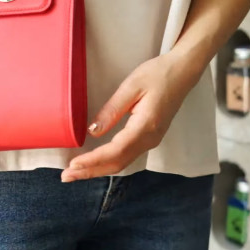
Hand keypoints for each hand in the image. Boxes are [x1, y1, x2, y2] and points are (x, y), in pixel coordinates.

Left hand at [60, 52, 199, 180]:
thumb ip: (111, 110)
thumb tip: (92, 131)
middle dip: (90, 171)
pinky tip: (94, 163)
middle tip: (66, 177)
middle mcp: (150, 139)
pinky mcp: (149, 138)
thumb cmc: (158, 74)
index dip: (92, 160)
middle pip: (117, 163)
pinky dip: (108, 162)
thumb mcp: (131, 86)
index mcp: (146, 126)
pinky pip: (126, 156)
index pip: (115, 151)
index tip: (73, 165)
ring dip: (97, 169)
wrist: (183, 72)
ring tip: (75, 173)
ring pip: (122, 163)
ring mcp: (151, 141)